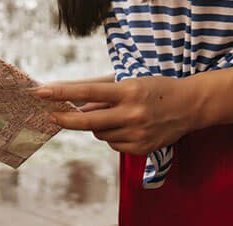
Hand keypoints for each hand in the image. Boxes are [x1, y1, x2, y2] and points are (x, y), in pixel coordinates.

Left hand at [33, 76, 201, 155]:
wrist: (191, 105)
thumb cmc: (158, 89)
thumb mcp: (133, 83)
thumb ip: (105, 96)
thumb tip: (77, 107)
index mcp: (129, 91)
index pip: (88, 93)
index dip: (62, 93)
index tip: (41, 92)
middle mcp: (132, 113)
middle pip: (88, 122)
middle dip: (66, 119)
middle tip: (52, 116)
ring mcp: (137, 133)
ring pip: (100, 134)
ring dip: (99, 126)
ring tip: (116, 115)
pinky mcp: (141, 148)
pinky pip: (113, 144)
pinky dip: (113, 136)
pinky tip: (128, 126)